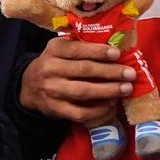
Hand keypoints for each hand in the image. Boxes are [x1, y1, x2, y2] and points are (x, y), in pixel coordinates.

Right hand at [19, 37, 134, 123]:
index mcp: (54, 50)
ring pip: (84, 92)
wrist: (28, 87)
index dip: (98, 52)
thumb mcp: (59, 49)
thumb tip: (113, 47)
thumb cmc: (53, 64)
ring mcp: (52, 90)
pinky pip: (80, 112)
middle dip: (110, 72)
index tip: (117, 54)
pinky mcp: (55, 109)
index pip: (78, 49)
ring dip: (108, 91)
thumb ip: (80, 46)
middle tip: (130, 74)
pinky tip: (110, 105)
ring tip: (126, 89)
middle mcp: (51, 69)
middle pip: (84, 70)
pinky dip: (98, 110)